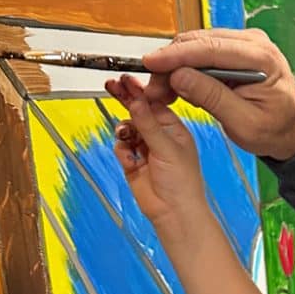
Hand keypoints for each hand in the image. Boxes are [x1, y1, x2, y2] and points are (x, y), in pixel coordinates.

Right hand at [107, 74, 207, 229]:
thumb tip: (138, 100)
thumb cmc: (183, 184)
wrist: (173, 213)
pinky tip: (131, 159)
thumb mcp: (167, 148)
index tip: (126, 80)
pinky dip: (122, 150)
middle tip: (111, 86)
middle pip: (138, 111)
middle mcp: (159, 136)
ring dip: (124, 131)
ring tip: (128, 138)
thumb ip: (149, 124)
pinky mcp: (133, 161)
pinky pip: (120, 147)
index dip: (140, 92)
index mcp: (174, 128)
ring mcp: (145, 148)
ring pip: (126, 128)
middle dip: (126, 101)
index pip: (154, 103)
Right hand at [141, 28, 294, 161]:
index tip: (150, 63)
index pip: (212, 48)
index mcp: (262, 59)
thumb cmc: (275, 129)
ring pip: (197, 45)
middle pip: (200, 42)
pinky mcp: (235, 49)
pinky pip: (203, 51)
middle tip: (153, 88)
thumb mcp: (244, 123)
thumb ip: (213, 98)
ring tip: (163, 92)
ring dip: (176, 66)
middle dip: (171, 63)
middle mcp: (254, 43)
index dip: (177, 55)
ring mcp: (245, 43)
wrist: (291, 130)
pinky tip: (179, 86)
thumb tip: (180, 76)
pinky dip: (187, 67)